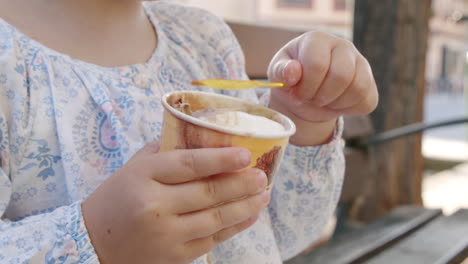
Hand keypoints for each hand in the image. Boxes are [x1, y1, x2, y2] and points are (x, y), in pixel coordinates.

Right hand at [82, 142, 268, 263]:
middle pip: (208, 192)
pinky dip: (234, 227)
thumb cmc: (116, 199)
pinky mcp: (174, 256)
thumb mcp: (134, 168)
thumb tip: (203, 138)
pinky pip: (212, 239)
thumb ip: (165, 152)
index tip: (246, 154)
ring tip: (264, 194)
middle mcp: (155, 205)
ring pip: (216, 218)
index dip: (221, 158)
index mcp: (144, 176)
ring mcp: (166, 234)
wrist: (92, 243)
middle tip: (263, 175)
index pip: (189, 164)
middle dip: (242, 183)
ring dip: (245, 206)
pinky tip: (249, 216)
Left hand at [267, 31, 377, 145]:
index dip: (306, 86)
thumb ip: (282, 71)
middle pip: (342, 76)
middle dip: (322, 96)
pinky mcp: (370, 83)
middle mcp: (343, 46)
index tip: (297, 95)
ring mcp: (360, 63)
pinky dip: (349, 110)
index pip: (318, 64)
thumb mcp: (278, 74)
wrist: (304, 92)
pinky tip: (335, 104)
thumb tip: (292, 72)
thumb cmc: (290, 79)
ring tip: (322, 101)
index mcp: (317, 40)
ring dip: (335, 104)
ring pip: (358, 89)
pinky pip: (367, 102)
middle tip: (310, 99)